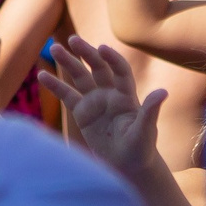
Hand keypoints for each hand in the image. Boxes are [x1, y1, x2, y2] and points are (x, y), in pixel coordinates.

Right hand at [38, 36, 165, 182]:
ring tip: (54, 47)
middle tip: (73, 40)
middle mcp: (110, 93)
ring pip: (80, 77)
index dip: (112, 59)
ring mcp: (95, 101)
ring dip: (68, 62)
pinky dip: (55, 85)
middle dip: (86, 53)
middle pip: (97, 67)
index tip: (102, 49)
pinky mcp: (82, 112)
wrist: (127, 165)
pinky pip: (67, 95)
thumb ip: (150, 111)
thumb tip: (163, 92)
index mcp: (127, 95)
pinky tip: (42, 75)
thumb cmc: (140, 148)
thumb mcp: (145, 131)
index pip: (120, 71)